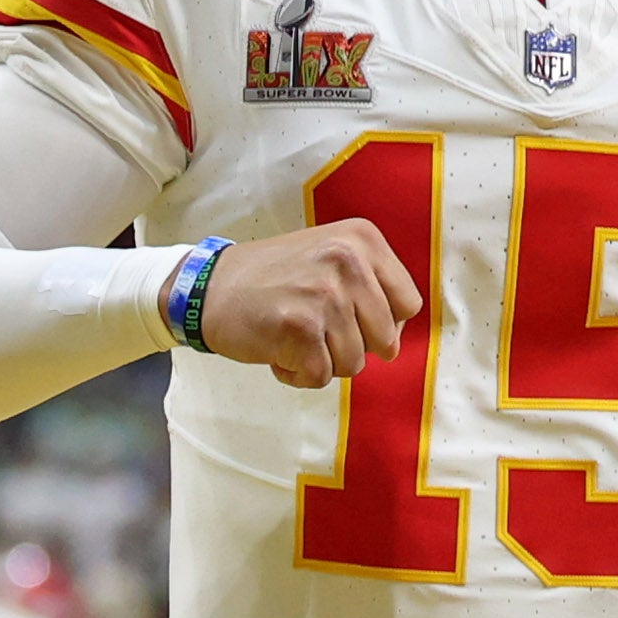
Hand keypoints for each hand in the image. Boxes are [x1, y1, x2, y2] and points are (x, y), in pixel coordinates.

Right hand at [194, 220, 422, 388]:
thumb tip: (395, 341)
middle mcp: (348, 261)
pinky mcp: (300, 328)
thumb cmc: (273, 279)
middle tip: (314, 327)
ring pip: (354, 363)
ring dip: (322, 361)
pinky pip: (321, 378)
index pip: (408, 305)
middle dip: (351, 346)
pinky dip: (297, 374)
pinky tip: (277, 349)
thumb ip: (370, 286)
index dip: (381, 323)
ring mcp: (325, 294)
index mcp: (362, 239)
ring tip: (292, 334)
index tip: (350, 318)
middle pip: (385, 340)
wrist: (209, 287)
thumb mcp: (330, 256)